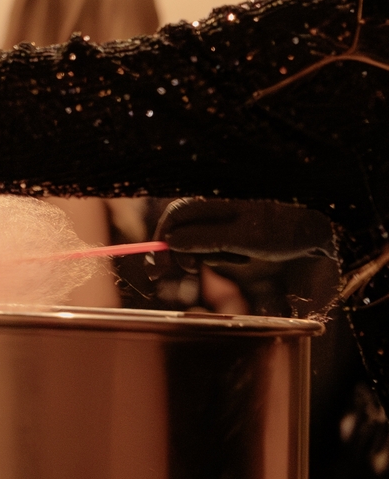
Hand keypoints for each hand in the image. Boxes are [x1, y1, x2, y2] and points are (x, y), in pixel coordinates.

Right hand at [154, 198, 338, 264]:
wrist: (321, 238)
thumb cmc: (287, 233)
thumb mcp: (247, 237)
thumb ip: (208, 238)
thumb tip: (172, 240)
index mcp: (217, 205)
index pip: (176, 215)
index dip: (161, 237)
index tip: (156, 263)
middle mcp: (217, 213)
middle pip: (181, 229)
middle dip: (175, 252)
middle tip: (173, 273)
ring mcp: (226, 227)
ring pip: (195, 243)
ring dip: (198, 258)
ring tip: (218, 268)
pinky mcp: (236, 240)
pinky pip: (214, 250)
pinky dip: (216, 260)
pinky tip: (235, 263)